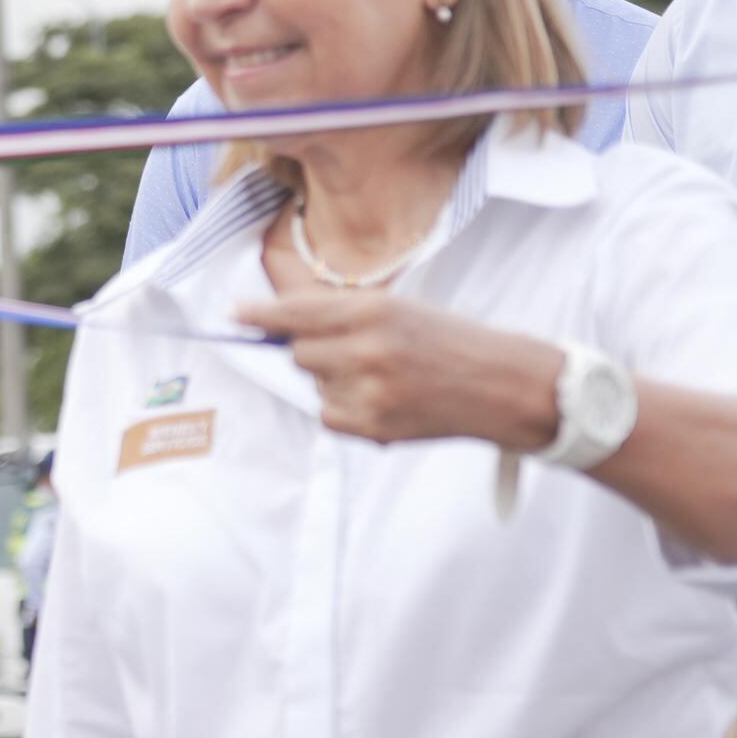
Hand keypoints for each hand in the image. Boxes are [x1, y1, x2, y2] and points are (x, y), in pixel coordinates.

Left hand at [235, 288, 560, 449]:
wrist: (501, 386)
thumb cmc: (450, 342)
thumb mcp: (400, 310)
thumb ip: (343, 315)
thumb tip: (281, 324)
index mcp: (375, 310)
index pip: (298, 311)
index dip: (261, 315)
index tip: (235, 315)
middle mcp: (367, 348)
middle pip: (298, 352)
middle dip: (313, 351)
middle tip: (353, 351)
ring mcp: (370, 391)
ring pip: (314, 384)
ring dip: (332, 380)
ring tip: (380, 376)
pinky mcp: (374, 427)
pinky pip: (328, 415)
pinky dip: (343, 409)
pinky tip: (380, 401)